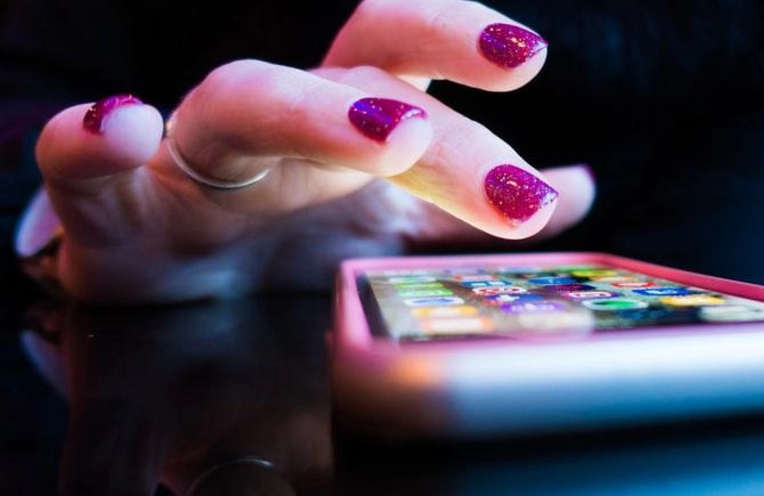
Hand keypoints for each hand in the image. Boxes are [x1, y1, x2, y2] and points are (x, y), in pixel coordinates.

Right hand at [32, 0, 592, 302]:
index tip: (528, 52)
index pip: (404, 54)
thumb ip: (474, 202)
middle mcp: (283, 124)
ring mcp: (197, 158)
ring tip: (395, 134)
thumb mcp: (391, 218)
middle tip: (512, 180)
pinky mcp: (112, 206)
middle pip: (354, 73)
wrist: (171, 278)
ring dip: (318, 111)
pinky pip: (83, 160)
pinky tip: (120, 128)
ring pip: (244, 99)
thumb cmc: (287, 231)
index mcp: (351, 123)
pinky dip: (93, 140)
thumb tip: (579, 185)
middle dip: (439, 111)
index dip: (460, 40)